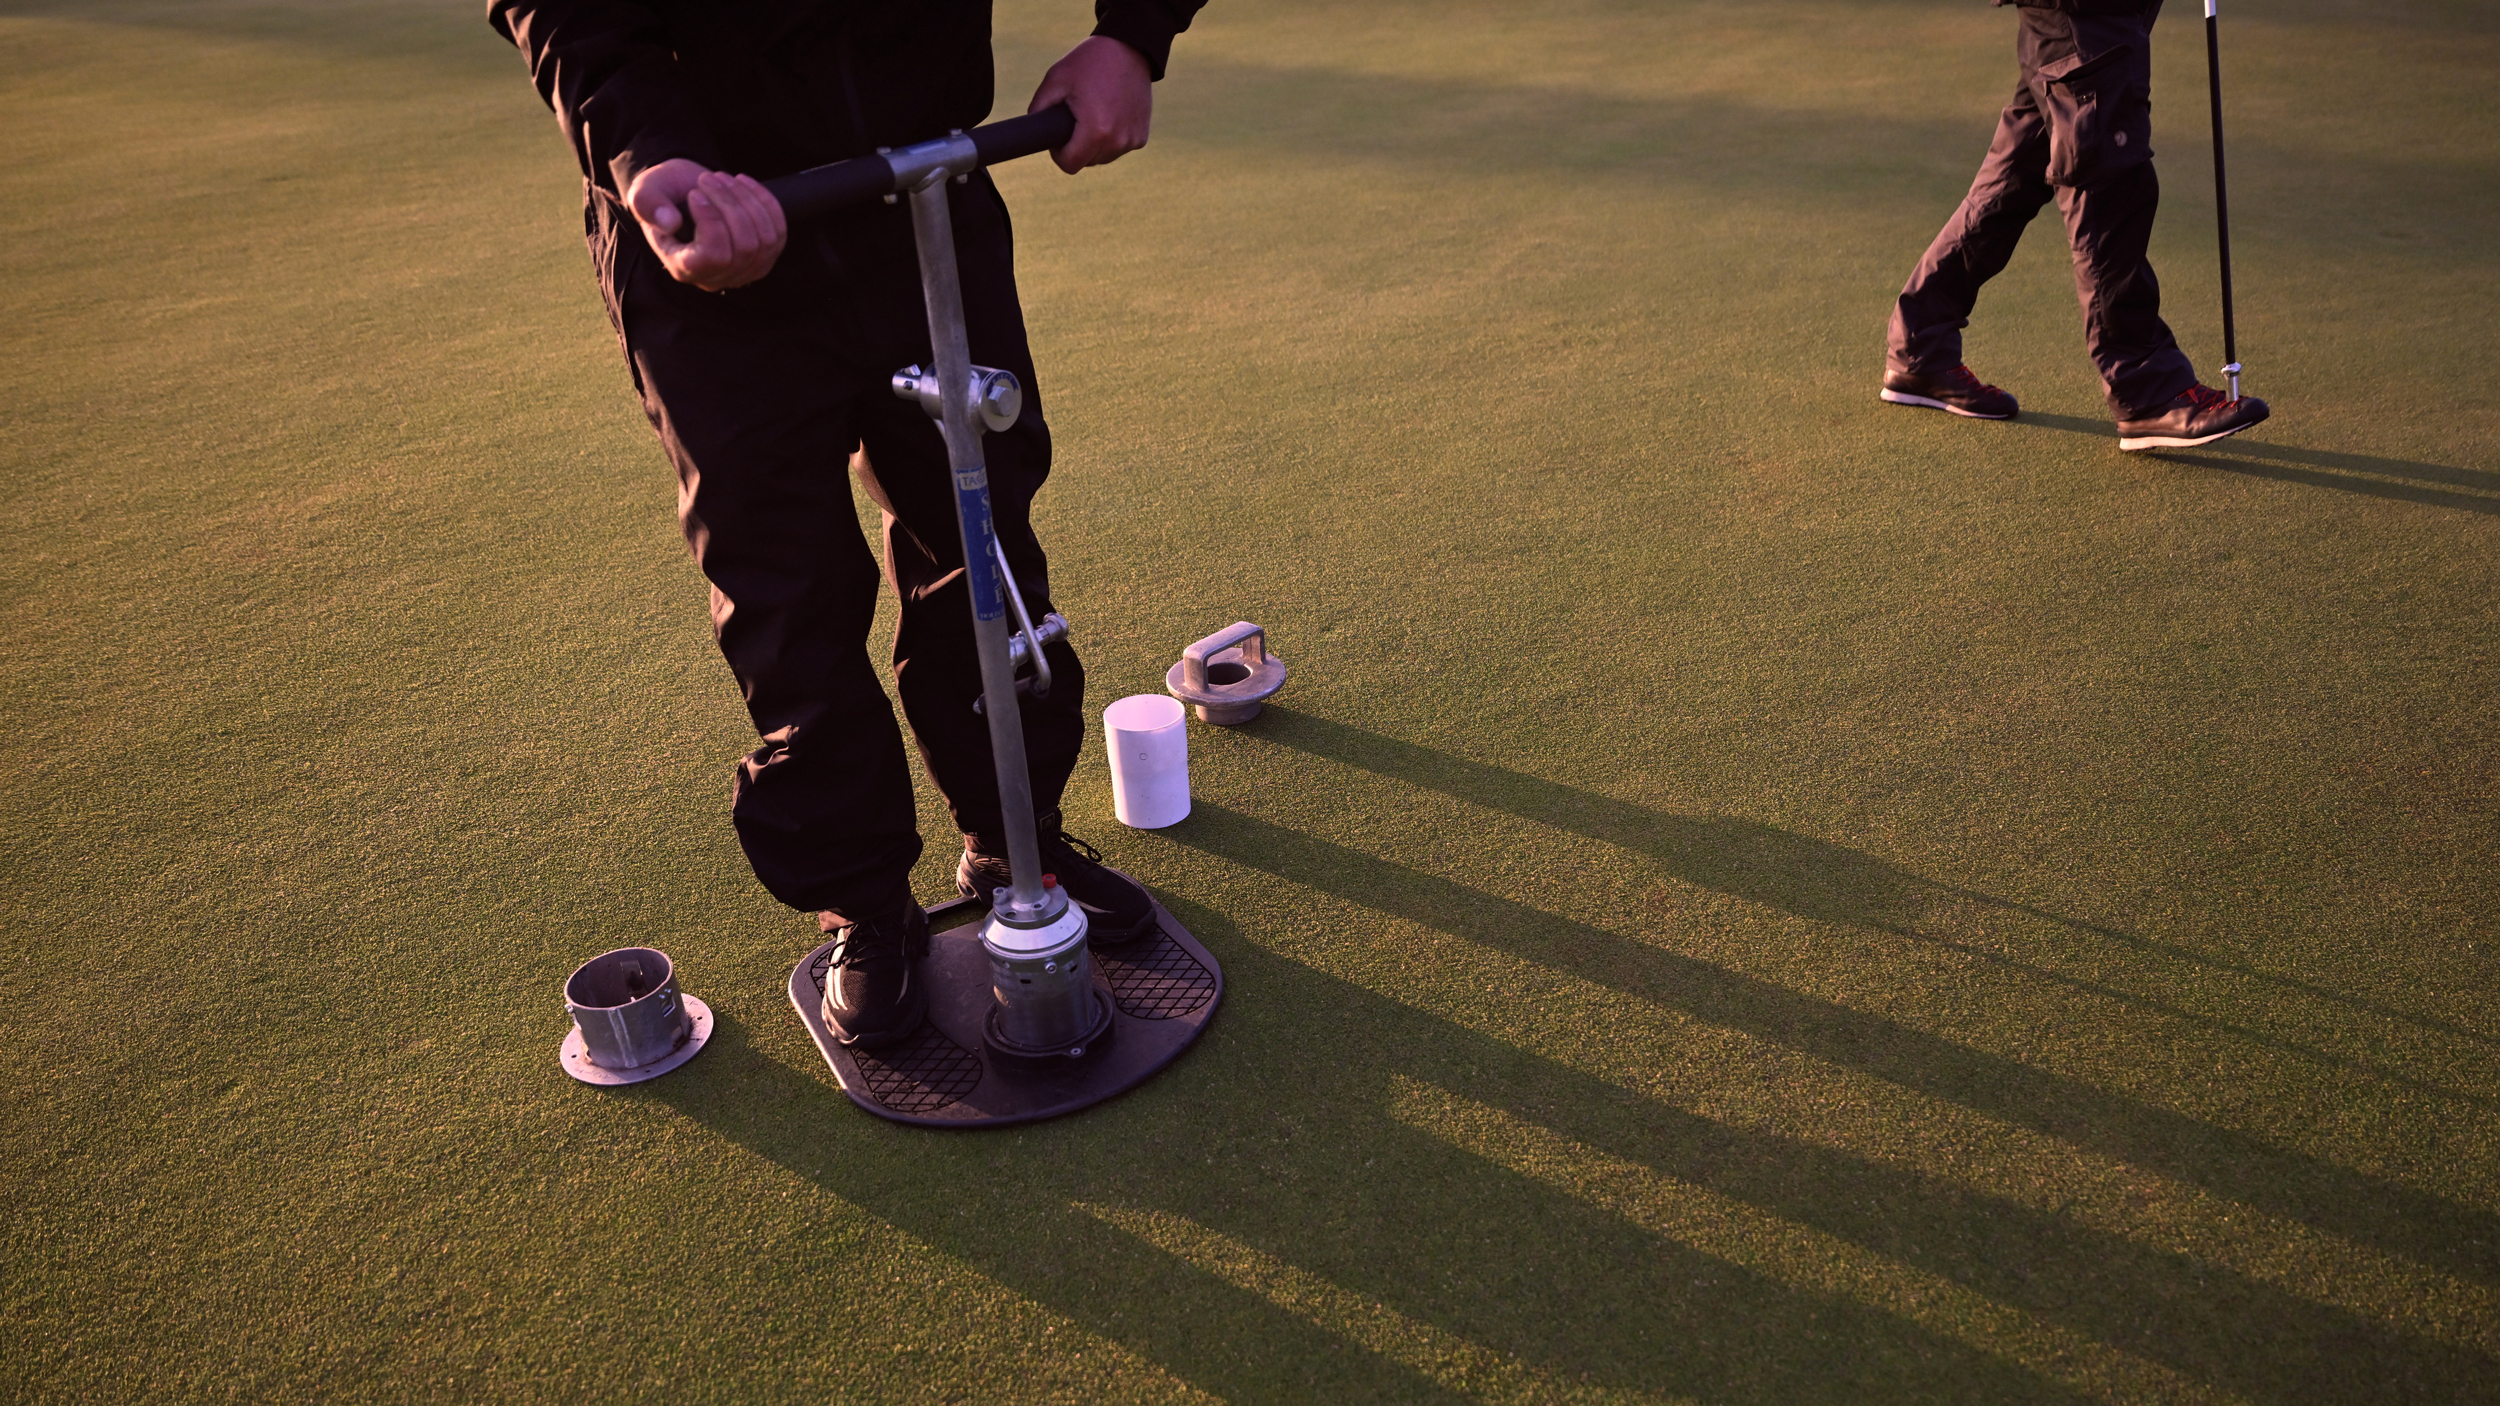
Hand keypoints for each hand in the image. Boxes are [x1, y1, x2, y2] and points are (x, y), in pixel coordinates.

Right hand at [625, 159, 787, 290]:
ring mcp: (745, 271)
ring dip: (747, 200)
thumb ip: (647, 205)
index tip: (695, 194)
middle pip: (744, 247)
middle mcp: (717, 277)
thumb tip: (670, 222)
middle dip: (730, 203)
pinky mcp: (765, 256)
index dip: (711, 221)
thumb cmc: (662, 194)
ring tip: (724, 178)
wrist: (684, 190)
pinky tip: (744, 183)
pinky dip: (766, 202)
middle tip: (709, 178)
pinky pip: (779, 232)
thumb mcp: (645, 193)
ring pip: (765, 240)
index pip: (714, 256)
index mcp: (684, 268)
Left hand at [1029, 36, 1152, 173]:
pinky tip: (1111, 114)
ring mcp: (1132, 140)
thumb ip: (1038, 109)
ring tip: (1094, 114)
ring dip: (1095, 144)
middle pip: (1086, 163)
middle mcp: (1117, 141)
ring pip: (1103, 157)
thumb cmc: (1089, 62)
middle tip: (1076, 119)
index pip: (1069, 165)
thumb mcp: (1055, 80)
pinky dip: (1112, 138)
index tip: (1058, 136)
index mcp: (1095, 131)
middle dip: (1077, 147)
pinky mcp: (1141, 137)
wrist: (1129, 48)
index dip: (1058, 153)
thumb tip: (1033, 134)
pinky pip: (1119, 148)